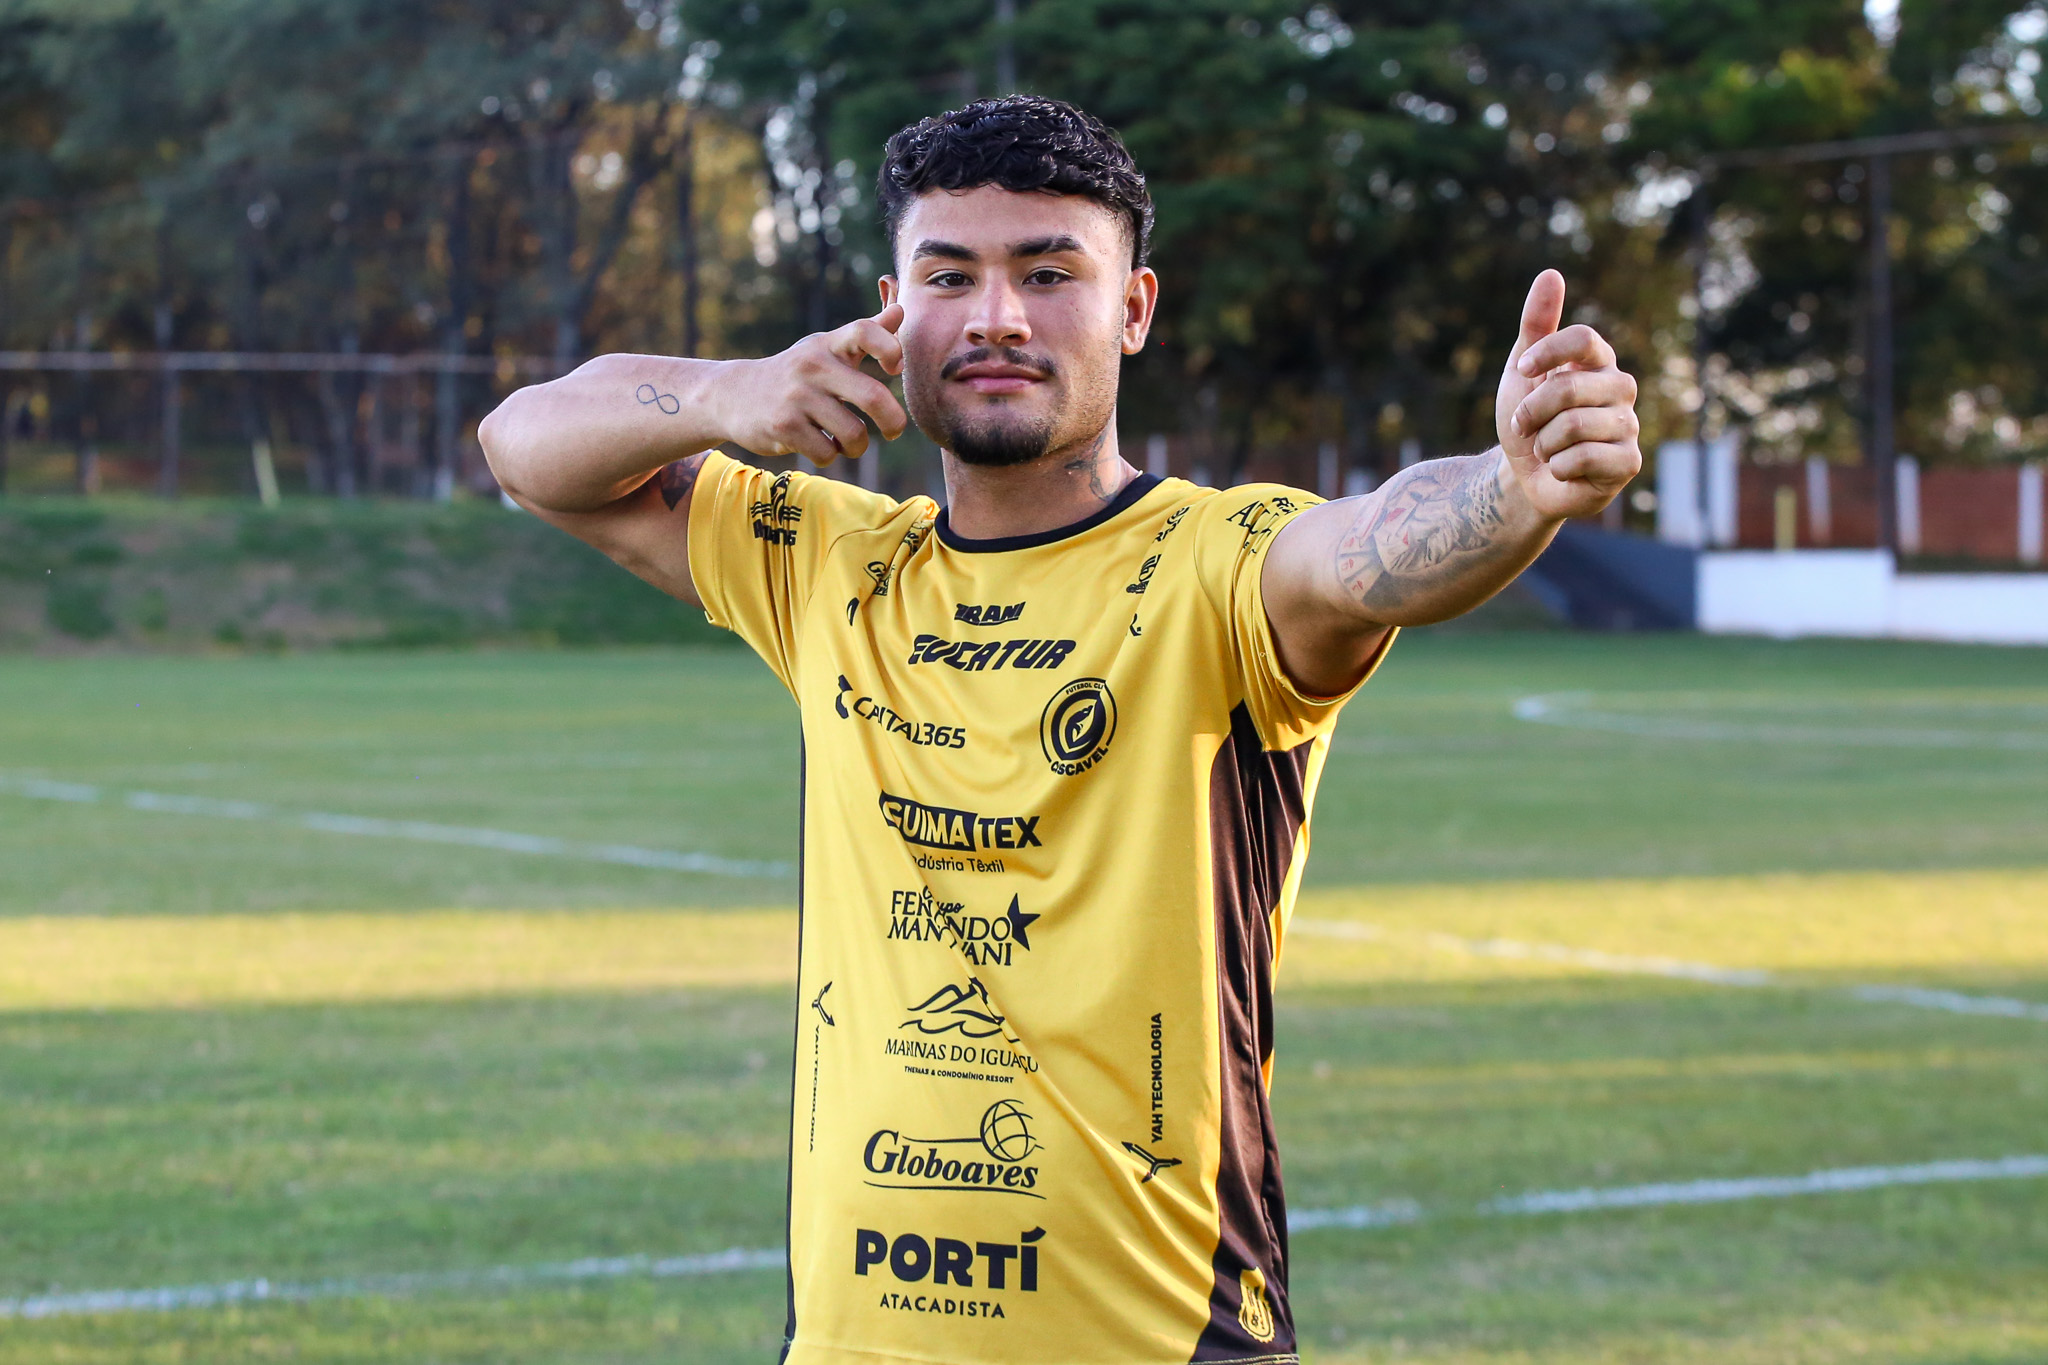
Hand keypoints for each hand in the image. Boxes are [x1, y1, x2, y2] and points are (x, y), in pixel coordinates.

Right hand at [716, 303, 907, 464]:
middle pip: (872, 397)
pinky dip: (831, 456)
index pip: (864, 331)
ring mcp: (797, 397)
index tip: (895, 368)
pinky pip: (828, 454)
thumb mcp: (827, 348)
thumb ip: (867, 333)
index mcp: (827, 345)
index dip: (890, 348)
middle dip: (894, 421)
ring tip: (848, 441)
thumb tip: (900, 310)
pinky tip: (818, 445)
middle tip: (894, 430)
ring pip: (853, 434)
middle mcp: (812, 366)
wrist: (733, 395)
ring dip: (857, 446)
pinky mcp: (784, 427)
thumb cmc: (796, 373)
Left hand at [1494, 270, 1640, 520]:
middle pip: (1569, 388)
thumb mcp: (1522, 372)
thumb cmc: (1529, 420)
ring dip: (1543, 443)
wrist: (1526, 477)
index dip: (1547, 354)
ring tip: (1546, 448)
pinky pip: (1582, 458)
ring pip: (1573, 426)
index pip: (1584, 339)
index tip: (1523, 370)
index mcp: (1599, 361)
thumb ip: (1536, 326)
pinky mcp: (1628, 461)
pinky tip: (1561, 469)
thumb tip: (1551, 274)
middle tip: (1524, 425)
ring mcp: (1629, 425)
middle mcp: (1620, 388)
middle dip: (1532, 411)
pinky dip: (1557, 467)